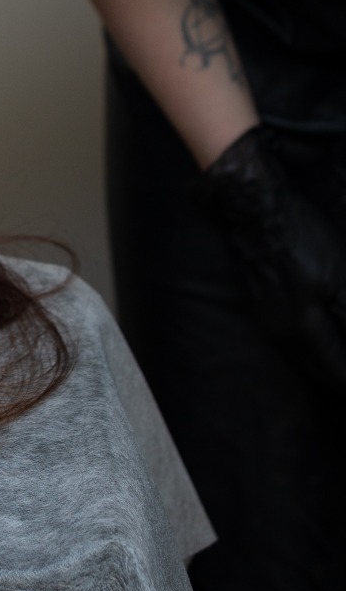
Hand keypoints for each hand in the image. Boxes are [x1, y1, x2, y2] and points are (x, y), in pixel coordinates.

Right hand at [199, 124, 345, 392]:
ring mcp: (269, 320)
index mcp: (303, 332)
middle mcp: (283, 334)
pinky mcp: (264, 305)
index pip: (338, 372)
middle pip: (320, 372)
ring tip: (342, 374)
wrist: (254, 209)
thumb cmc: (300, 239)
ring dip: (327, 368)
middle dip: (340, 381)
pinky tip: (321, 346)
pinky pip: (293, 343)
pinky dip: (313, 352)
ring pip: (305, 359)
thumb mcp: (340, 277)